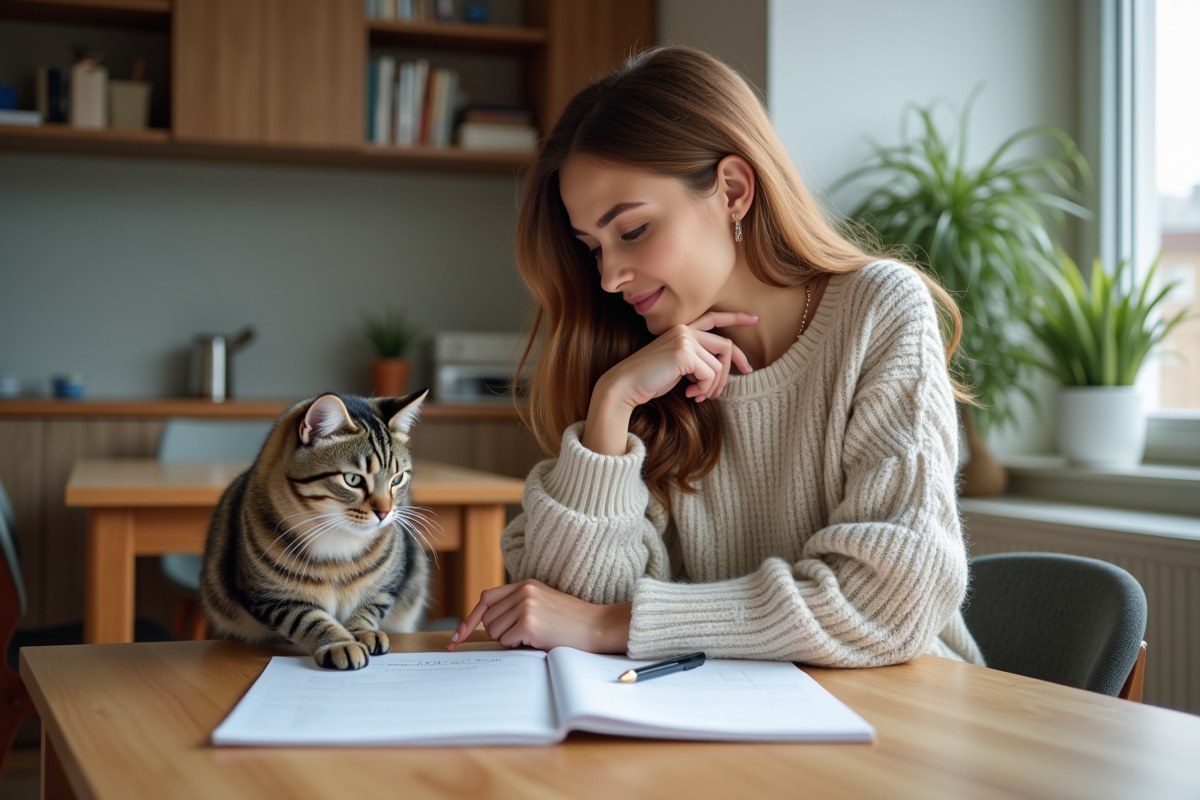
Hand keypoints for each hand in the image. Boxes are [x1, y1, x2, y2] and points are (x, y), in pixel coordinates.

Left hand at [447, 579, 630, 653]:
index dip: (470, 619)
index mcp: (525, 584)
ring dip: (509, 640)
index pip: (486, 598)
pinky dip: (518, 647)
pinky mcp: (529, 623)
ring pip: (494, 632)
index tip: (457, 637)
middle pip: (487, 618)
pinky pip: (507, 642)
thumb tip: (487, 624)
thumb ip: (517, 606)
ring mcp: (525, 606)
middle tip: (522, 636)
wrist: (597, 627)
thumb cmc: (571, 621)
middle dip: (499, 633)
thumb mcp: (543, 603)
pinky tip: (538, 640)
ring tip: (534, 636)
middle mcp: (523, 592)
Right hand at [607, 311, 757, 405]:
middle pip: (725, 346)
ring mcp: (684, 339)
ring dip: (714, 385)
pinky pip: (711, 374)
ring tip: (700, 396)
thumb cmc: (651, 379)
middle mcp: (685, 329)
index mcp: (682, 329)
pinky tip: (691, 394)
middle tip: (730, 387)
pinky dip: (705, 389)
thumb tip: (723, 371)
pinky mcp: (684, 353)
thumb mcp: (679, 366)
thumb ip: (698, 361)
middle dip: (733, 368)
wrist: (626, 385)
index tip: (754, 319)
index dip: (735, 318)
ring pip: (719, 364)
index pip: (714, 318)